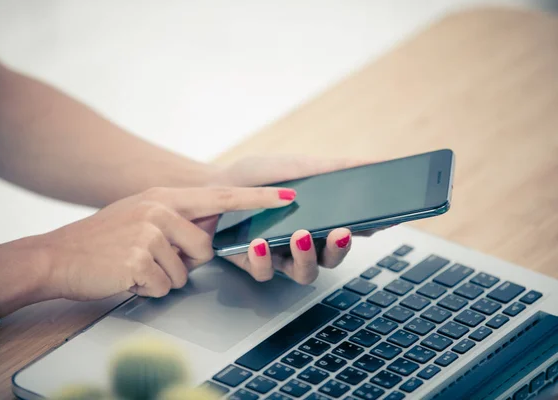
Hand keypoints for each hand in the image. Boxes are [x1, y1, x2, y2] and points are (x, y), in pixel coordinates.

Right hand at [36, 186, 295, 300]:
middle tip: (154, 257)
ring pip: (185, 272)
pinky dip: (148, 288)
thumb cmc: (104, 238)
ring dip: (164, 277)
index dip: (257, 199)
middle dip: (187, 262)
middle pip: (205, 247)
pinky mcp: (139, 260)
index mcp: (165, 197)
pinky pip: (165, 286)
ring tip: (136, 266)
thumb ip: (178, 216)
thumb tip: (209, 229)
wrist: (59, 256)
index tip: (288, 196)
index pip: (221, 197)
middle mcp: (160, 210)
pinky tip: (127, 276)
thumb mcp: (142, 213)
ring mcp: (149, 234)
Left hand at [207, 155, 381, 283]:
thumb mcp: (297, 165)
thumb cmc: (259, 176)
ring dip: (306, 257)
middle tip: (341, 231)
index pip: (352, 231)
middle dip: (340, 248)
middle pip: (332, 258)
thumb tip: (375, 164)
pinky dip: (264, 259)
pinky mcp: (253, 264)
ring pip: (303, 272)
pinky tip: (260, 242)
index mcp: (320, 221)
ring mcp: (280, 256)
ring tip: (301, 234)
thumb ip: (334, 168)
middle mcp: (304, 243)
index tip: (382, 220)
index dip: (369, 229)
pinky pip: (264, 272)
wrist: (214, 181)